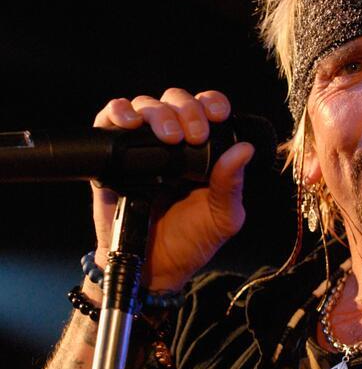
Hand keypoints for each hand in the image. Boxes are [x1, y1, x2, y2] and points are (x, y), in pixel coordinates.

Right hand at [91, 88, 254, 290]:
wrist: (152, 267)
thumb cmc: (191, 240)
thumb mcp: (222, 216)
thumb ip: (231, 184)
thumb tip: (245, 149)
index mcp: (203, 150)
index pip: (207, 109)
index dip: (212, 103)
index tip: (218, 115)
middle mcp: (173, 141)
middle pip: (176, 100)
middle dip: (187, 110)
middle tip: (193, 136)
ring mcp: (142, 146)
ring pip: (146, 105)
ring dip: (158, 113)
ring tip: (168, 137)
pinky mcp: (113, 155)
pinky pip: (109, 119)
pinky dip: (118, 112)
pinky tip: (128, 122)